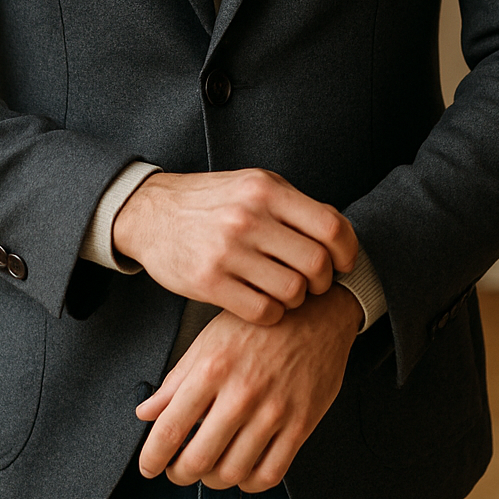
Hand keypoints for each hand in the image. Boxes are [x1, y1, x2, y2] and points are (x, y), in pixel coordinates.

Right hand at [113, 168, 357, 324]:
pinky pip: (263, 312)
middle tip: (313, 282)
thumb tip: (340, 235)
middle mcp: (248, 217)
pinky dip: (272, 313)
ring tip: (285, 290)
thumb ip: (295, 206)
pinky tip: (263, 301)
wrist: (151, 213)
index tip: (343, 263)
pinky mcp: (209, 282)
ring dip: (296, 299)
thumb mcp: (253, 185)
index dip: (347, 251)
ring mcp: (227, 251)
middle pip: (316, 264)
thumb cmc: (212, 201)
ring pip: (292, 292)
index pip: (330, 227)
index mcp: (265, 189)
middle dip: (323, 281)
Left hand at [135, 286, 361, 491]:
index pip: (170, 430)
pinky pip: (270, 474)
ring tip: (209, 467)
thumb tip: (145, 413)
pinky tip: (242, 469)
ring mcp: (275, 411)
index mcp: (212, 368)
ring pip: (233, 473)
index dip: (152, 458)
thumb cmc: (256, 326)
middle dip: (180, 474)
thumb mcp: (209, 340)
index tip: (148, 468)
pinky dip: (250, 483)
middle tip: (177, 471)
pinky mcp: (302, 424)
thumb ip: (176, 380)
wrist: (317, 312)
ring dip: (213, 480)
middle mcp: (242, 393)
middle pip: (199, 460)